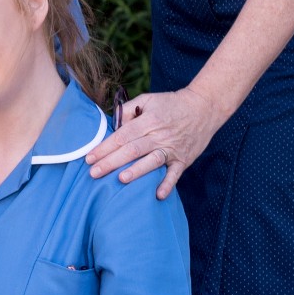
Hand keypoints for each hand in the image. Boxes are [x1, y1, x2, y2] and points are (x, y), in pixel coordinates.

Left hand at [86, 87, 220, 198]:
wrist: (204, 108)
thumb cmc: (171, 104)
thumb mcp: (147, 100)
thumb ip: (127, 111)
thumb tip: (110, 125)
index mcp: (148, 121)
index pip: (122, 136)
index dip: (105, 147)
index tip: (89, 158)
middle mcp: (159, 135)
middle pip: (132, 150)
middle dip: (111, 162)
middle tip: (93, 173)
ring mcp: (172, 148)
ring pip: (152, 161)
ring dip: (137, 171)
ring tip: (121, 179)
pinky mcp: (184, 159)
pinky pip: (175, 173)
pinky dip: (167, 184)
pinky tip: (157, 195)